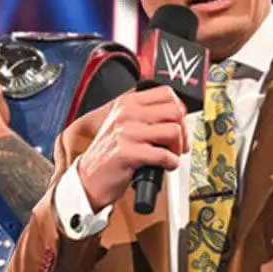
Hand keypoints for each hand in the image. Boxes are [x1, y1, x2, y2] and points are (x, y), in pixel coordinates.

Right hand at [76, 86, 188, 211]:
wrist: (90, 177)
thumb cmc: (110, 153)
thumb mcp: (124, 123)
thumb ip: (146, 114)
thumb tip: (178, 114)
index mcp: (128, 102)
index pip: (167, 93)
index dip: (180, 110)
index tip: (178, 124)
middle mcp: (126, 113)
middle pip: (175, 111)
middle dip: (183, 131)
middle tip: (178, 144)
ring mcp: (126, 132)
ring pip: (173, 131)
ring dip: (178, 148)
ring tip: (170, 155)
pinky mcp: (127, 152)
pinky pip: (164, 155)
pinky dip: (171, 163)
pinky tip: (165, 166)